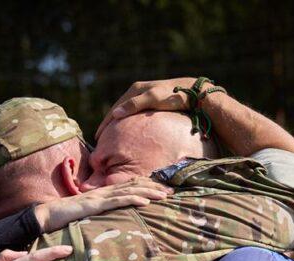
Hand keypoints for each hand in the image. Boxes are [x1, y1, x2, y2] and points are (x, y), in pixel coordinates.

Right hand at [33, 179, 171, 232]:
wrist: (46, 216)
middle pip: (132, 186)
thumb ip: (99, 216)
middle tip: (171, 192)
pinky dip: (132, 200)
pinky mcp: (93, 205)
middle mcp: (102, 192)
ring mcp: (99, 197)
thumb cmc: (63, 219)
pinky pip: (116, 201)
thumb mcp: (86, 217)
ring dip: (148, 192)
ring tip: (164, 195)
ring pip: (128, 192)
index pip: (127, 187)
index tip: (162, 191)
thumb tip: (111, 222)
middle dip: (153, 188)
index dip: (145, 187)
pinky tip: (145, 201)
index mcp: (102, 194)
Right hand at [96, 77, 218, 138]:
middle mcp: (138, 90)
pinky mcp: (153, 101)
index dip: (106, 122)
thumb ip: (134, 105)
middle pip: (119, 109)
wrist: (195, 93)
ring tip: (111, 135)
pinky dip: (128, 121)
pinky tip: (128, 129)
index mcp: (135, 89)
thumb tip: (115, 114)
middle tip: (100, 139)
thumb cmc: (174, 96)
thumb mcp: (153, 99)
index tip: (98, 136)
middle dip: (109, 123)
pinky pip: (135, 112)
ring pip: (126, 111)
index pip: (115, 108)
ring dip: (117, 123)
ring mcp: (145, 95)